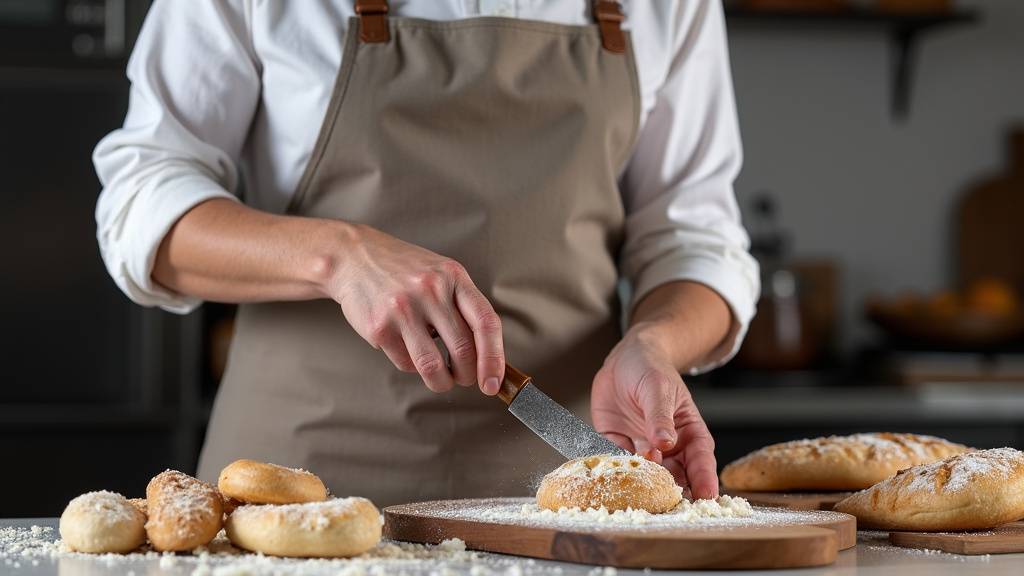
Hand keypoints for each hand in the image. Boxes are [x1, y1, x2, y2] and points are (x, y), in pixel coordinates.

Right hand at [321, 224, 504, 394]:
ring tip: (441, 379)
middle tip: (464, 378)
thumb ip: (463, 306)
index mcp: (454, 276)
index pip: (486, 323)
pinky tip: (408, 349)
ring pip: (433, 367)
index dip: (494, 358)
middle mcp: (430, 290)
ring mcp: (403, 309)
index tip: (493, 382)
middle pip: (463, 351)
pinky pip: (406, 364)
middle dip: (467, 375)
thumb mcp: (441, 274)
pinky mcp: (379, 327)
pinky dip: (412, 367)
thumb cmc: (404, 270)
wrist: (354, 257)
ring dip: (441, 382)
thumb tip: (486, 355)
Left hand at [591, 325, 718, 498]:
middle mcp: (668, 447)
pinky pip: (616, 463)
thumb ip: (660, 417)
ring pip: (646, 476)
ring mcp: (642, 448)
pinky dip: (615, 470)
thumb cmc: (651, 368)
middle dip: (672, 492)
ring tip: (637, 490)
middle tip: (668, 504)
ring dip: (642, 485)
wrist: (623, 359)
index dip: (704, 479)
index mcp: (689, 433)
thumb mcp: (658, 388)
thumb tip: (666, 443)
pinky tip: (611, 473)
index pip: (701, 460)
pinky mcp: (616, 445)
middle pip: (675, 477)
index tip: (706, 497)